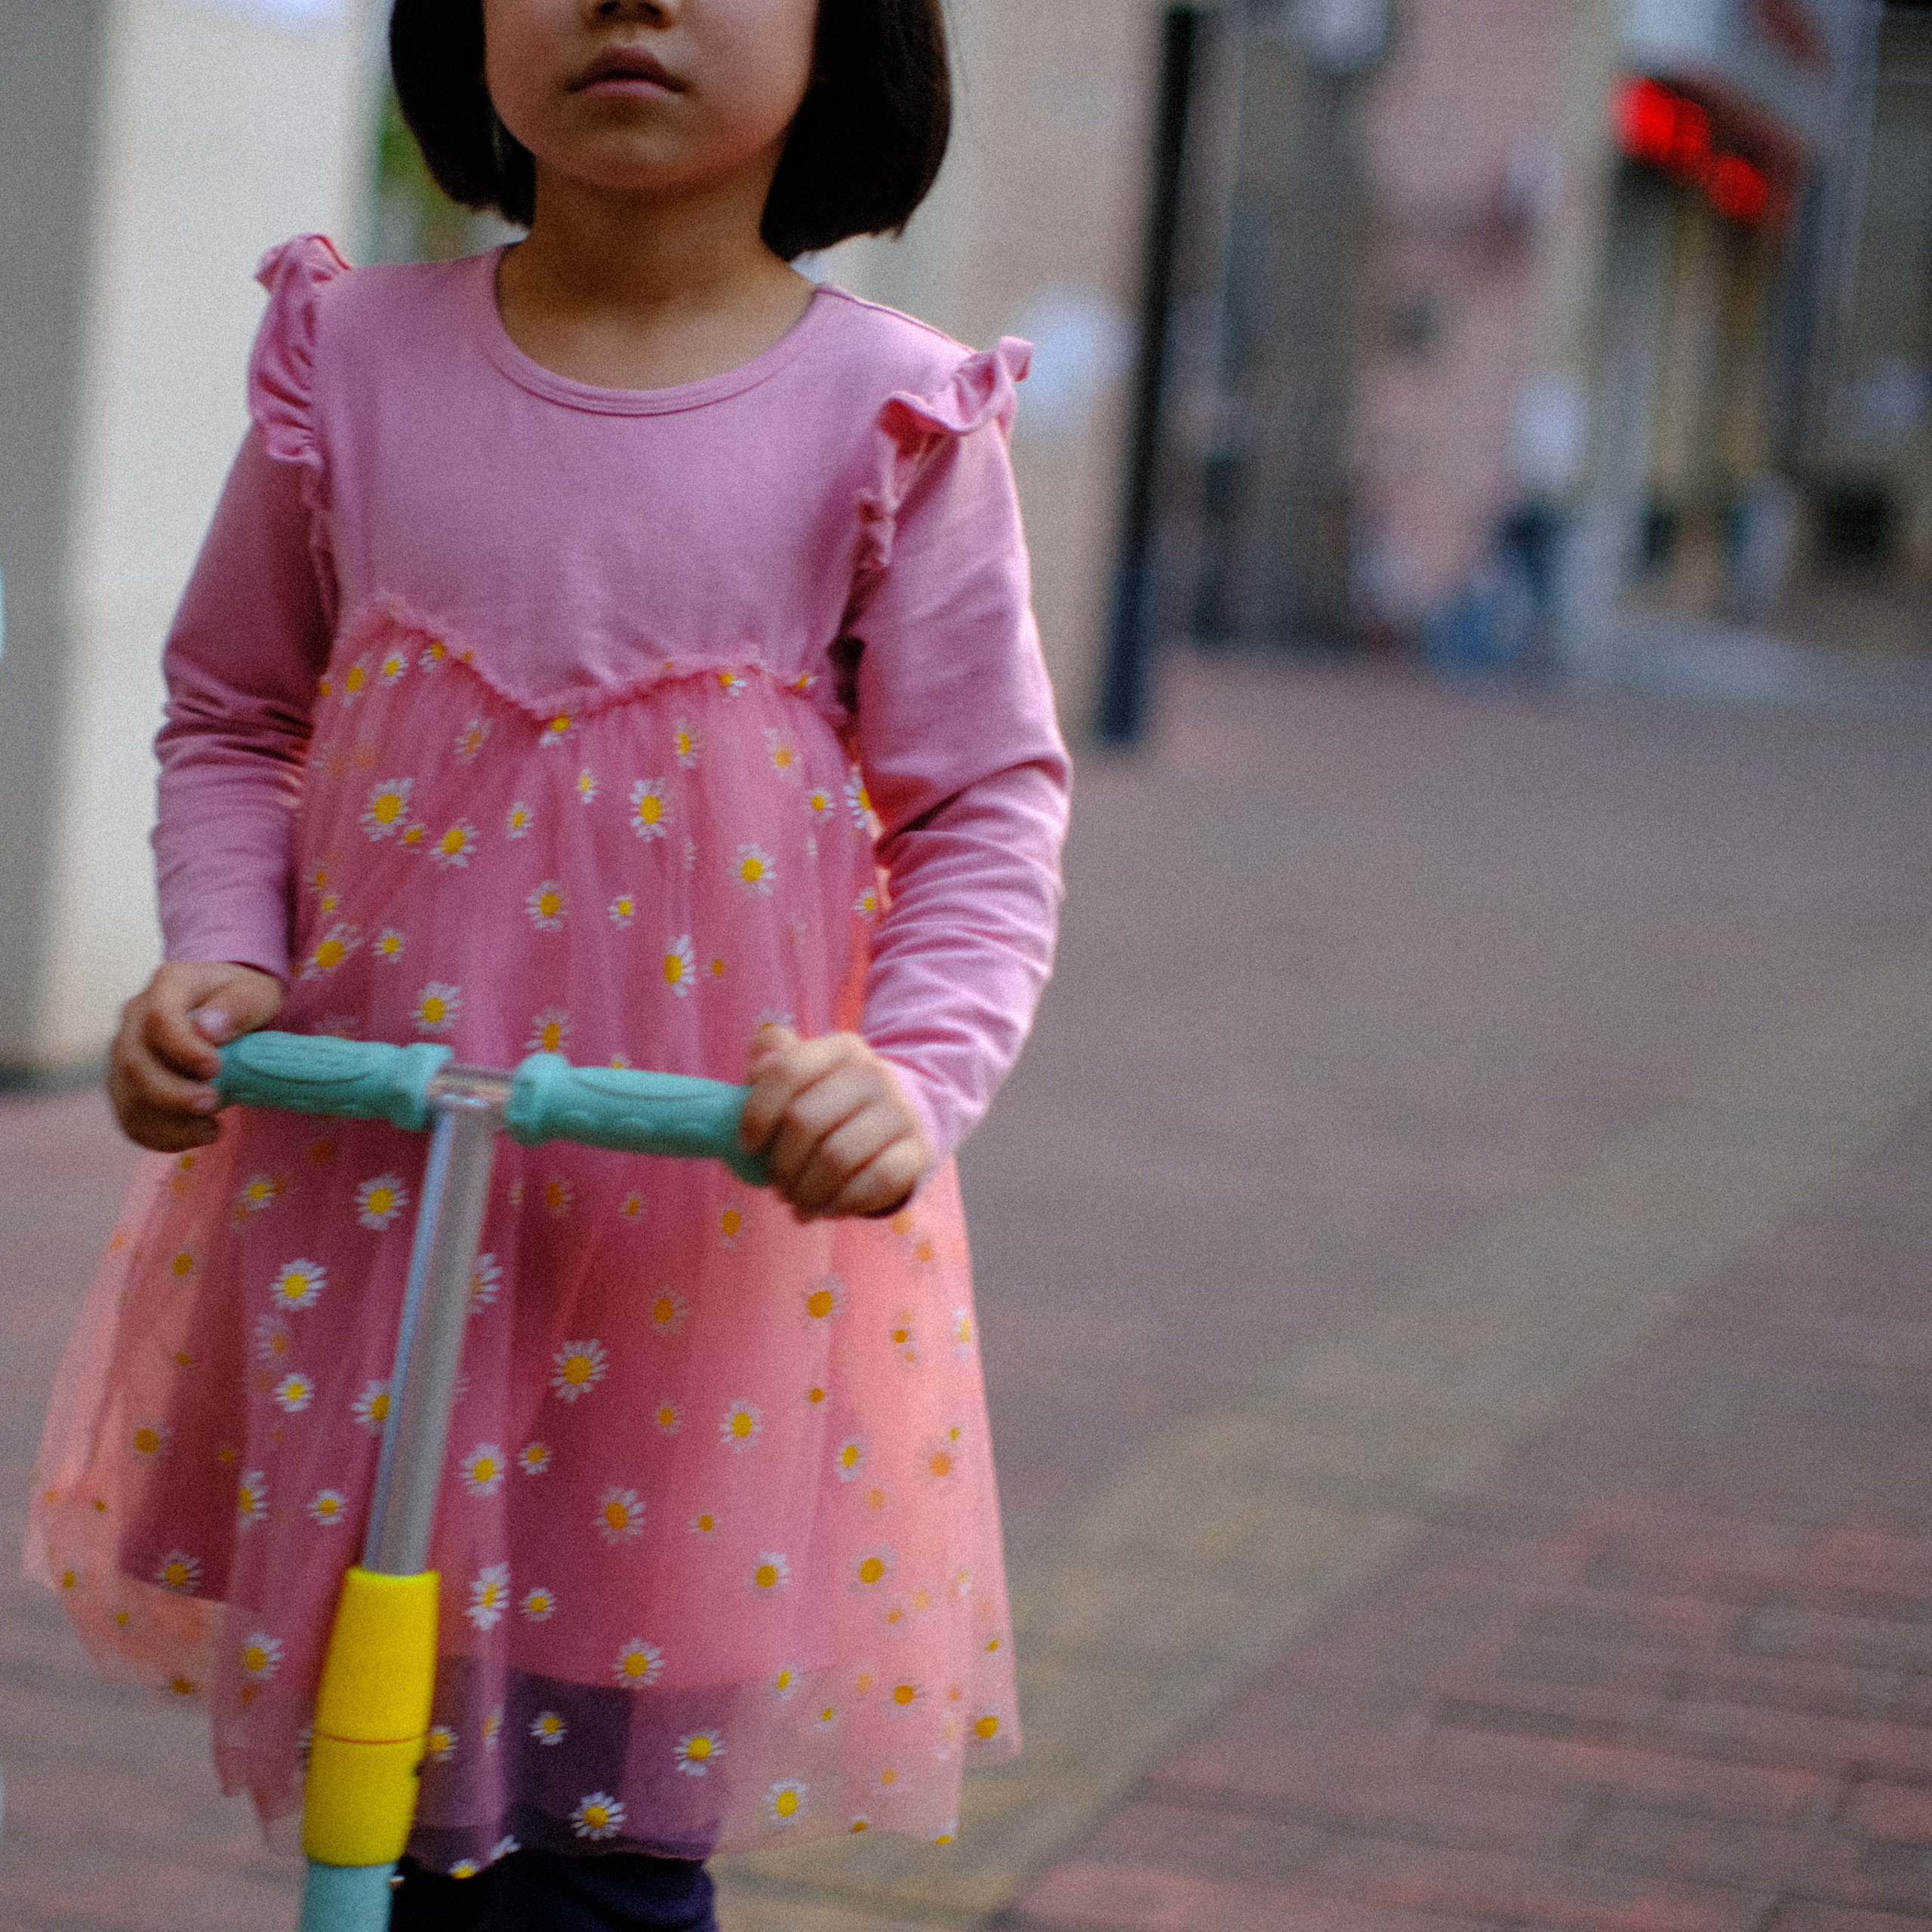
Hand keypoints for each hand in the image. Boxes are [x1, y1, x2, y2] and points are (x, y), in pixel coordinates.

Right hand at [107, 961, 284, 1151]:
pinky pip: (130, 1117)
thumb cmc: (242, 999)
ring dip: (166, 1122)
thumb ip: (237, 1006)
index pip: (158, 1018)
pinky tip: (197, 1137)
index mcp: (167, 986)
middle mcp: (134, 1017)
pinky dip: (160, 1136)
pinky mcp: (128, 1084)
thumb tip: (208, 1030)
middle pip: (134, 1062)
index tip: (214, 1068)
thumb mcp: (255, 993)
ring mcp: (125, 1052)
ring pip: (127, 1095)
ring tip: (211, 1129)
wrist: (225, 1008)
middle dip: (172, 1093)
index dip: (182, 1048)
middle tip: (213, 1104)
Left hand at [739, 1026, 932, 1221]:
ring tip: (799, 1203)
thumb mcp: (807, 1074)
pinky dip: (843, 1203)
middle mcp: (872, 1073)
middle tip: (777, 1186)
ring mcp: (899, 1110)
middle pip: (804, 1121)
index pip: (786, 1071)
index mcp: (839, 1049)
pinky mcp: (917, 1149)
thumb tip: (758, 1069)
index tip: (747, 1146)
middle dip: (781, 1165)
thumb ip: (774, 1062)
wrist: (903, 1115)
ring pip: (836, 1158)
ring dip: (808, 1192)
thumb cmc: (835, 1101)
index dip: (757, 1113)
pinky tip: (829, 1208)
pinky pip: (875, 1182)